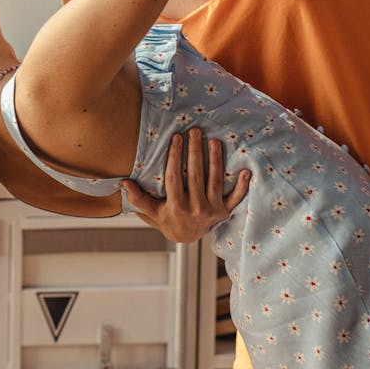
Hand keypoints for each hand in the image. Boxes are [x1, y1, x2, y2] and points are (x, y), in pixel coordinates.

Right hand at [122, 128, 251, 242]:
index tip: (176, 137)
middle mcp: (196, 209)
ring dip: (215, 160)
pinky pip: (236, 198)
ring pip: (215, 181)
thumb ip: (138, 198)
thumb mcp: (151, 211)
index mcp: (176, 207)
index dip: (175, 157)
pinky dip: (241, 185)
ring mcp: (212, 211)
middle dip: (195, 152)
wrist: (187, 237)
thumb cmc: (167, 219)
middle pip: (196, 176)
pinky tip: (245, 170)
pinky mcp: (225, 211)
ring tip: (214, 141)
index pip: (174, 178)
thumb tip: (124, 182)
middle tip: (195, 131)